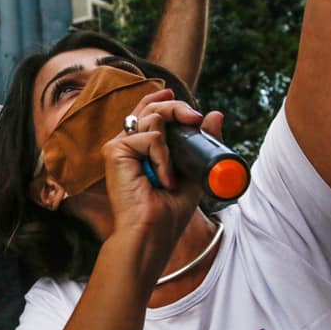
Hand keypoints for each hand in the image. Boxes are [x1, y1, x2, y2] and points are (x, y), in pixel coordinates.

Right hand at [101, 89, 212, 271]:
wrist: (153, 232)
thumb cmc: (169, 212)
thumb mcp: (194, 171)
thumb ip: (202, 143)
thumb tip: (215, 114)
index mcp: (142, 149)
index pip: (149, 112)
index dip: (163, 99)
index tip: (178, 97)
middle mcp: (128, 144)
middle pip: (152, 107)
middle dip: (177, 107)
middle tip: (195, 119)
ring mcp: (119, 146)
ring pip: (153, 116)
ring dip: (172, 147)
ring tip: (171, 176)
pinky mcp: (114, 150)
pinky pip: (150, 136)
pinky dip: (163, 158)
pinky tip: (162, 179)